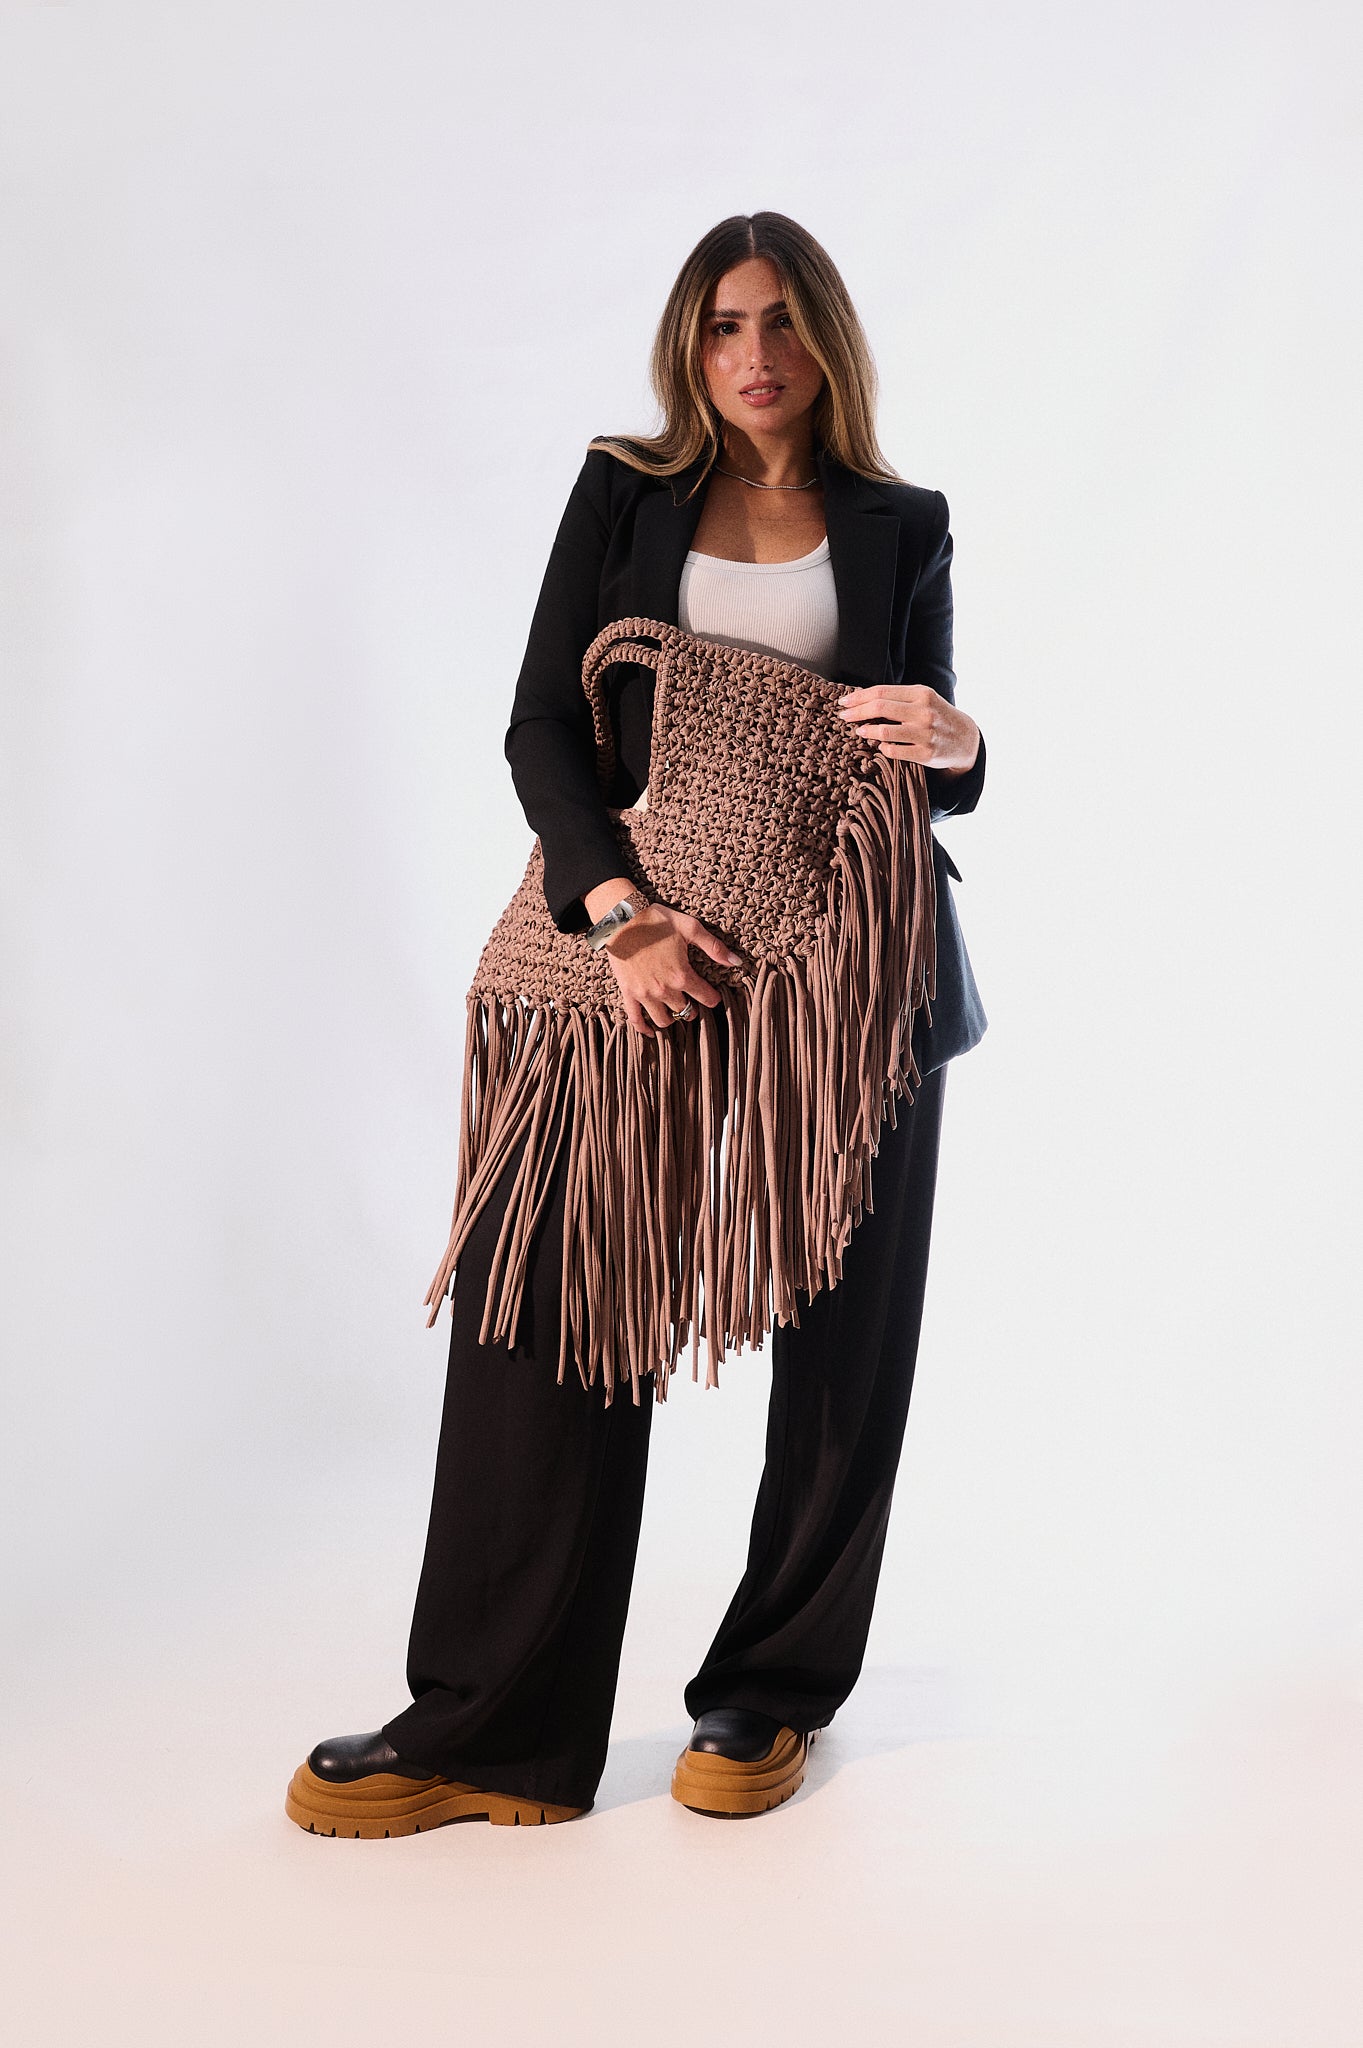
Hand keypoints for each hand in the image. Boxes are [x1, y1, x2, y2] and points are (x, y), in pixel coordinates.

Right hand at [601, 902, 742, 1037]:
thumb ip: (714, 947)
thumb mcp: (690, 928)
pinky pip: (636, 1019)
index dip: (713, 998)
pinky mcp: (628, 993)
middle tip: (693, 1002)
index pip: (705, 997)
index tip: (713, 997)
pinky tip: (651, 1032)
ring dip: (672, 1019)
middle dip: (692, 1009)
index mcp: (682, 975)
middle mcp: (664, 990)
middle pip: (685, 1011)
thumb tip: (736, 962)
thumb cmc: (657, 921)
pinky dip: (644, 1029)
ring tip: (674, 1011)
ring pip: (663, 1020)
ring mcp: (645, 994)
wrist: (621, 919)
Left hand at [836, 684, 979, 775]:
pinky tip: (880, 745)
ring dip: (867, 731)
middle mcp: (924, 712)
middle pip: (880, 708)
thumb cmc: (937, 716)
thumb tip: (863, 700)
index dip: (859, 697)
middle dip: (856, 712)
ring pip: (885, 731)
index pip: (881, 692)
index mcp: (921, 694)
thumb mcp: (923, 699)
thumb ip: (899, 698)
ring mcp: (925, 734)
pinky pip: (894, 751)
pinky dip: (882, 748)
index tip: (844, 702)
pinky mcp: (926, 754)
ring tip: (859, 731)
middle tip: (843, 716)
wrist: (965, 739)